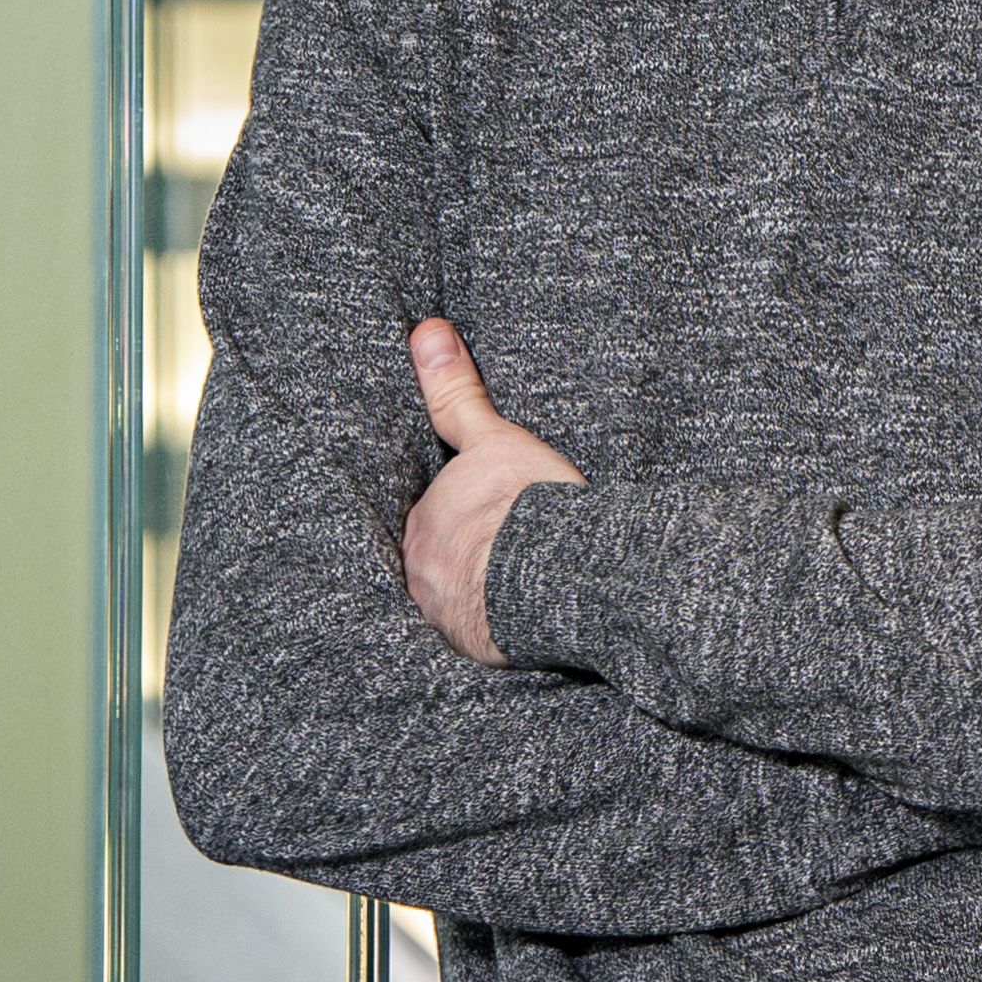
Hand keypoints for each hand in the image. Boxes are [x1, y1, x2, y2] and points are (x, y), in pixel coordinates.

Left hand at [403, 318, 585, 662]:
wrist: (560, 573)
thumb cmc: (526, 505)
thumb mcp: (495, 438)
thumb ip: (456, 392)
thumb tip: (425, 331)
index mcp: (423, 525)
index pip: (430, 519)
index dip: (458, 517)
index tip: (483, 518)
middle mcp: (421, 574)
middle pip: (435, 562)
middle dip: (460, 558)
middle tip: (500, 553)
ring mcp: (445, 615)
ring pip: (452, 601)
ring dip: (474, 597)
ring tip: (511, 591)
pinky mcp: (476, 649)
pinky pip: (478, 637)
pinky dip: (494, 630)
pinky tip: (519, 628)